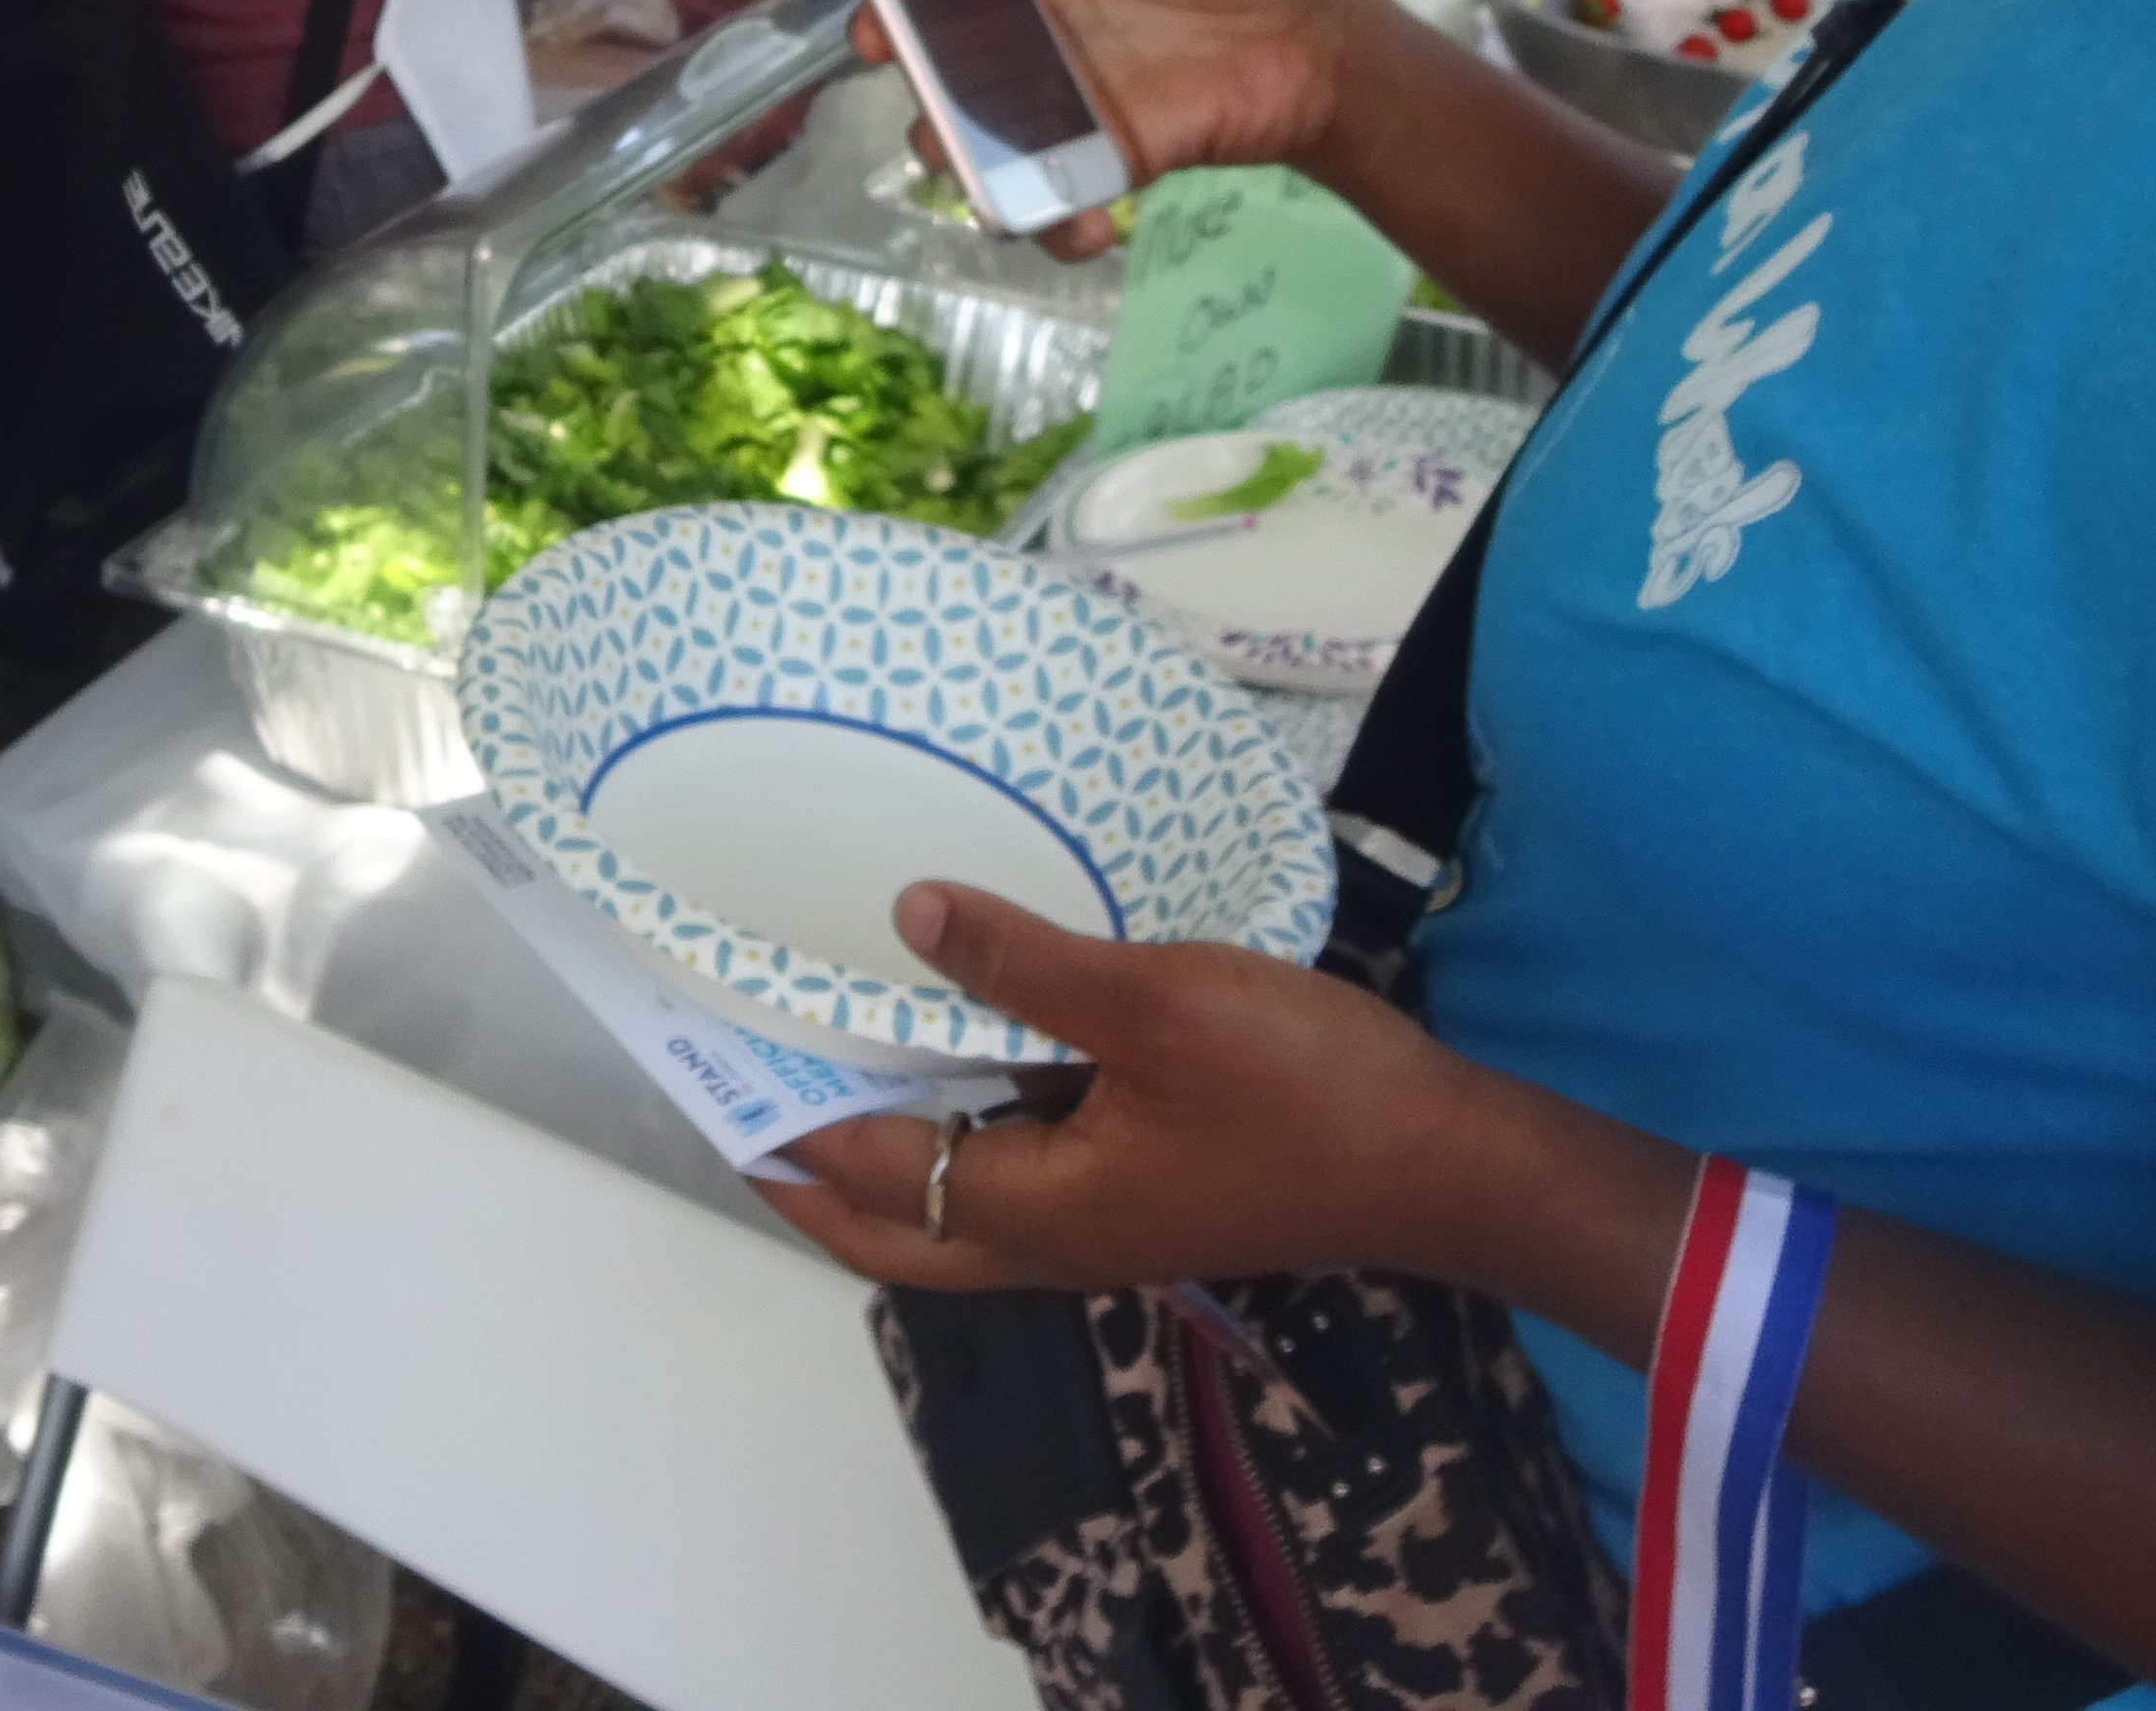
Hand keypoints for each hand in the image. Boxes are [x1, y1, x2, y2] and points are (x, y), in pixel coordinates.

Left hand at [757, 881, 1509, 1294]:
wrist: (1447, 1161)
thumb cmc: (1304, 1090)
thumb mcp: (1157, 1002)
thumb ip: (1025, 963)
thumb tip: (905, 912)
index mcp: (1036, 1213)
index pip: (868, 1178)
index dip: (783, 1128)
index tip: (708, 1075)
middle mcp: (1054, 1241)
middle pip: (892, 1233)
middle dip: (810, 1178)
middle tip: (741, 1102)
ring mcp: (1104, 1224)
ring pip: (954, 1207)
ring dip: (883, 1155)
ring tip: (824, 1065)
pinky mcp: (1146, 1193)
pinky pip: (1017, 1173)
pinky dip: (962, 1128)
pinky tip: (963, 1049)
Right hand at [871, 0, 1351, 258]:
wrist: (1317, 35)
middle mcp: (1023, 25)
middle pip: (932, 48)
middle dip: (903, 62)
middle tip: (901, 61)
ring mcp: (1054, 97)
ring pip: (970, 130)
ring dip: (955, 153)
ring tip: (971, 161)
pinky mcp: (1099, 157)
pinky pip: (1049, 198)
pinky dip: (1050, 224)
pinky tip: (1088, 227)